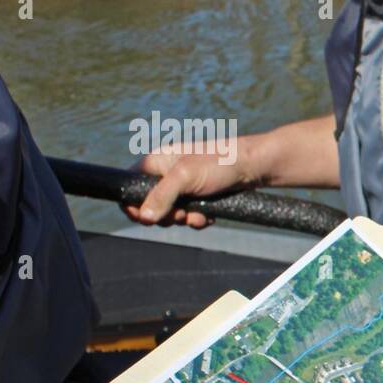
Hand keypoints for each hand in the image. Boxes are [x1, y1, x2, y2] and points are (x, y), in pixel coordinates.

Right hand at [121, 114, 339, 227]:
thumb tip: (144, 216)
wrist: (254, 168)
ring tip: (199, 214)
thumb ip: (162, 195)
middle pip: (149, 207)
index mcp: (156, 162)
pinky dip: (197, 220)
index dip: (134, 205)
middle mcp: (166, 175)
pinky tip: (209, 216)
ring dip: (184, 219)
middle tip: (181, 214)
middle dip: (166, 216)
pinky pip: (188, 217)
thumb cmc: (219, 163)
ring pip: (170, 215)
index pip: (129, 187)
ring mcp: (182, 188)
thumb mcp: (186, 176)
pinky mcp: (198, 198)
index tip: (147, 218)